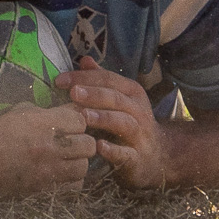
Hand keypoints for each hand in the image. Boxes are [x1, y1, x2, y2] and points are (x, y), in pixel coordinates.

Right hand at [0, 102, 93, 194]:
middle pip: (88, 144)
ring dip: (78, 160)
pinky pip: (74, 186)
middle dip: (81, 140)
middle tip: (71, 140)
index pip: (81, 119)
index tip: (69, 122)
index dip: (76, 120)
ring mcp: (50, 171)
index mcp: (45, 123)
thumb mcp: (22, 112)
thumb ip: (49, 111)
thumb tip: (72, 110)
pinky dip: (71, 179)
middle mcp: (52, 147)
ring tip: (66, 157)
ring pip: (84, 166)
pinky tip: (61, 172)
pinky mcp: (46, 189)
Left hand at [58, 56, 164, 187]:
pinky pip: (126, 154)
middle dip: (94, 94)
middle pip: (116, 98)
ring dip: (104, 118)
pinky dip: (114, 151)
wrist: (159, 154)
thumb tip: (84, 60)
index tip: (59, 80)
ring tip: (83, 116)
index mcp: (132, 93)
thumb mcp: (121, 98)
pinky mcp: (137, 158)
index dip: (85, 77)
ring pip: (123, 123)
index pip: (108, 80)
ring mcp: (139, 135)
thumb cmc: (131, 122)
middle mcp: (138, 110)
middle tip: (73, 92)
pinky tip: (99, 147)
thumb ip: (102, 80)